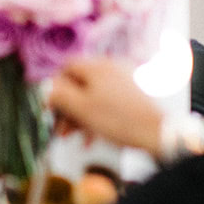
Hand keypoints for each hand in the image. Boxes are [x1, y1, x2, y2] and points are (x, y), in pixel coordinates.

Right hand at [48, 57, 162, 157]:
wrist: (159, 133)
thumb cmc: (118, 120)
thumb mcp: (81, 108)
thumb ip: (58, 95)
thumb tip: (45, 89)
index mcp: (97, 67)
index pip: (67, 67)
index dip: (54, 86)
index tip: (50, 106)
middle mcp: (111, 68)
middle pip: (79, 83)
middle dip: (67, 107)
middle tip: (61, 129)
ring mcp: (125, 80)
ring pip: (92, 95)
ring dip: (80, 116)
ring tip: (76, 137)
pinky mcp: (134, 94)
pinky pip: (107, 101)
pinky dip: (97, 116)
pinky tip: (93, 136)